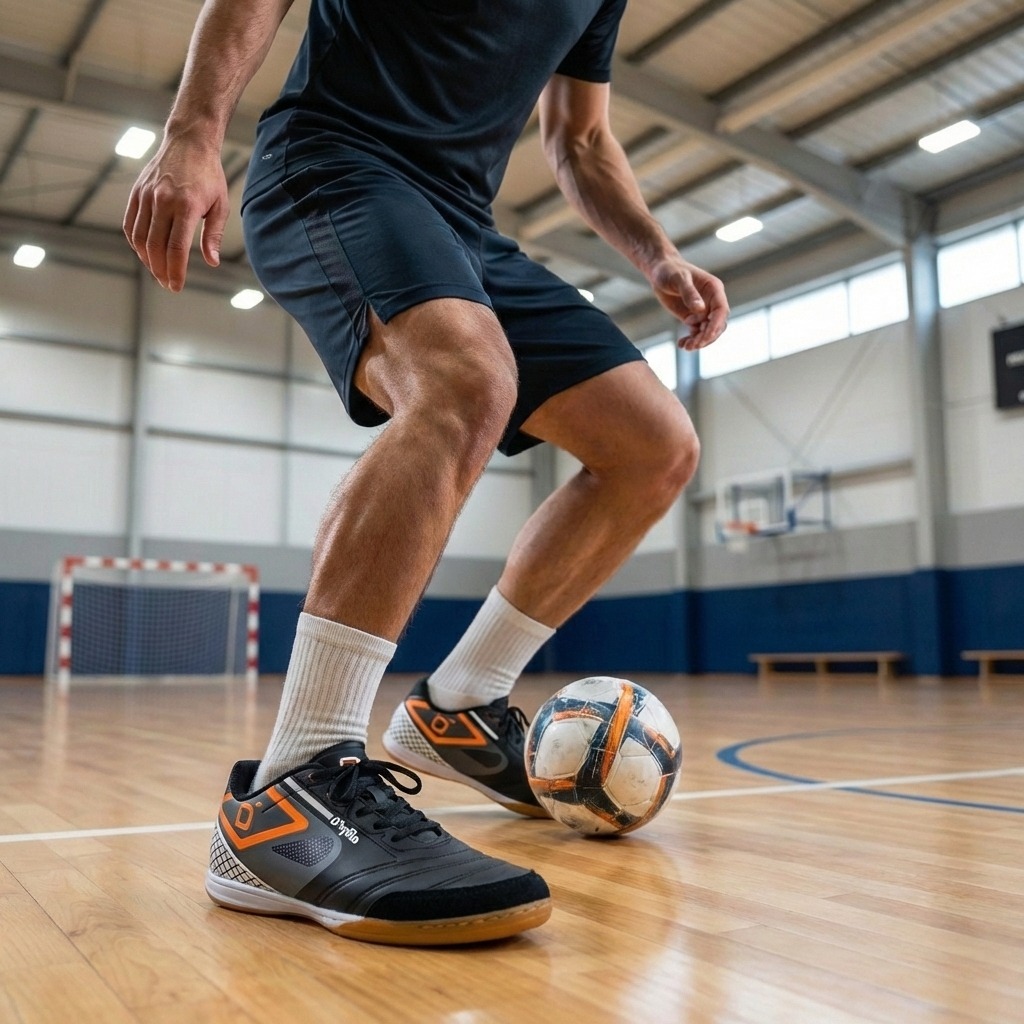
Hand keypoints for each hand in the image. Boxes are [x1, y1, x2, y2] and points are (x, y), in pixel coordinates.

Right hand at [123, 135, 229, 291]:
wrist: (189, 142)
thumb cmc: (209, 175)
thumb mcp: (220, 205)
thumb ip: (213, 235)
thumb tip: (211, 262)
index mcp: (187, 206)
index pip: (177, 248)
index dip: (175, 271)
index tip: (176, 287)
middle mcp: (163, 201)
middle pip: (156, 247)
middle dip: (161, 271)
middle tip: (168, 284)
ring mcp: (147, 196)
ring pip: (140, 238)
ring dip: (147, 260)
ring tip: (158, 272)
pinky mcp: (137, 192)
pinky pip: (130, 224)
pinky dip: (135, 242)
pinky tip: (144, 253)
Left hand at [648, 256, 728, 350]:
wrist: (660, 271)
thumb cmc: (670, 270)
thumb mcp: (679, 279)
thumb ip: (689, 293)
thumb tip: (700, 309)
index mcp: (714, 289)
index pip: (721, 310)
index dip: (716, 325)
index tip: (705, 336)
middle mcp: (712, 301)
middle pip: (717, 324)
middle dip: (707, 336)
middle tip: (692, 345)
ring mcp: (703, 311)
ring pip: (708, 331)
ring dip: (699, 341)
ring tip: (686, 346)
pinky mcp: (693, 317)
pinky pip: (697, 332)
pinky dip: (691, 340)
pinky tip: (681, 344)